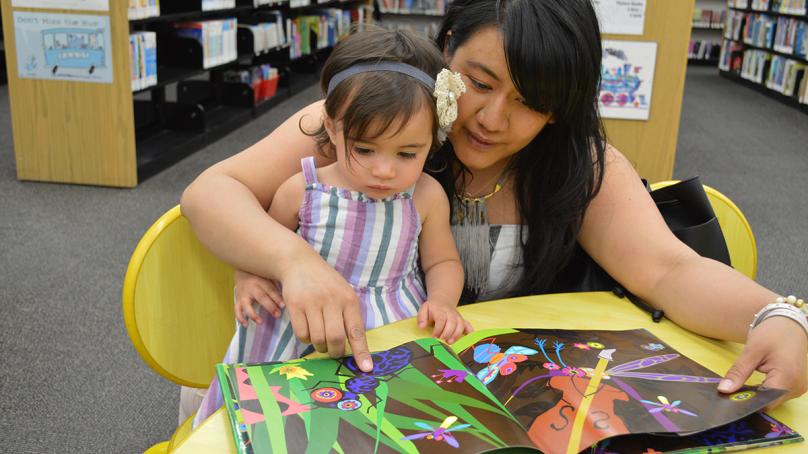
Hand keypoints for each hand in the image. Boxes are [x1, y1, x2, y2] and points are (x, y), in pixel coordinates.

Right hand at [234, 269, 284, 326]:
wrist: (242, 271)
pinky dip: (240, 318)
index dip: (277, 298)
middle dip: (269, 307)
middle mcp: (251, 288)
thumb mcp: (268, 277)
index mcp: (261, 281)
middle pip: (261, 297)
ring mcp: (243, 295)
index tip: (283, 306)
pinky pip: (237, 310)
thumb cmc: (260, 276)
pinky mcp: (238, 300)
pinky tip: (246, 325)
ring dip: (253, 314)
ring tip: (260, 322)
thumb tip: (288, 296)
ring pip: (246, 305)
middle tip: (277, 315)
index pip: (270, 290)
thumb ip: (276, 285)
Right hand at [279, 253, 372, 371]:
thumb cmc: (326, 283)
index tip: (366, 369)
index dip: (361, 352)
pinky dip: (306, 339)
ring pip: (318, 339)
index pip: (357, 331)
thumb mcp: (344, 293)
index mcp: (349, 299)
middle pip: (336, 338)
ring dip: (320, 347)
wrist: (300, 263)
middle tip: (334, 352)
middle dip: (335, 352)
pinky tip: (308, 331)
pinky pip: (302, 334)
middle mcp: (332, 301)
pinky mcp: (295, 305)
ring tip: (321, 341)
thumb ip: (349, 316)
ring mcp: (312, 302)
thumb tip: (354, 348)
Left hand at [417, 301, 472, 343]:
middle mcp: (450, 313)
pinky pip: (468, 325)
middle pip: (452, 323)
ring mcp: (457, 317)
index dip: (438, 329)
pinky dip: (470, 332)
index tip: (434, 337)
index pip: (441, 319)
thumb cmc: (432, 309)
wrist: (442, 301)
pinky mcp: (462, 320)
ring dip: (456, 334)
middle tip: (441, 341)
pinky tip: (469, 339)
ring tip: (450, 342)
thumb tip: (422, 326)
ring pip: (460, 325)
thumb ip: (421, 318)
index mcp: (440, 310)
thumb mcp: (424, 309)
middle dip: (447, 333)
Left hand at [718, 317, 807, 408]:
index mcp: (787, 377)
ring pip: (773, 399)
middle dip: (750, 399)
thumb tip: (724, 390)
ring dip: (757, 395)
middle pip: (769, 402)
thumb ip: (738, 372)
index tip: (728, 399)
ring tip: (741, 385)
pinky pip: (777, 393)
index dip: (746, 402)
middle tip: (731, 391)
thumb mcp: (751, 350)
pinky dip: (765, 390)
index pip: (765, 402)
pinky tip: (753, 383)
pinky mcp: (796, 385)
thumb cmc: (773, 333)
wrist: (790, 323)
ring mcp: (798, 387)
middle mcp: (796, 387)